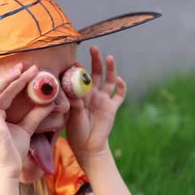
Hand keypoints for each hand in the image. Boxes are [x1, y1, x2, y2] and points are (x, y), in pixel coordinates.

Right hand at [0, 63, 54, 178]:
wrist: (10, 170)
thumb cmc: (14, 151)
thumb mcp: (28, 129)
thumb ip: (36, 115)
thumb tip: (50, 102)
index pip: (8, 92)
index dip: (19, 80)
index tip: (32, 70)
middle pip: (0, 90)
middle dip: (13, 76)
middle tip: (27, 67)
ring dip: (3, 83)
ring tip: (17, 73)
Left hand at [66, 46, 126, 164]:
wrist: (88, 146)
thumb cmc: (76, 132)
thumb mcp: (73, 117)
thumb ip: (75, 105)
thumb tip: (74, 94)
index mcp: (81, 94)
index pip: (80, 77)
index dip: (79, 68)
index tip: (74, 61)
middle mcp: (93, 94)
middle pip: (96, 73)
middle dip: (95, 61)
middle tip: (94, 48)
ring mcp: (103, 99)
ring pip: (109, 80)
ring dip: (110, 69)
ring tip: (109, 57)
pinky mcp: (113, 107)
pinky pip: (119, 95)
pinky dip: (122, 86)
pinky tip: (119, 80)